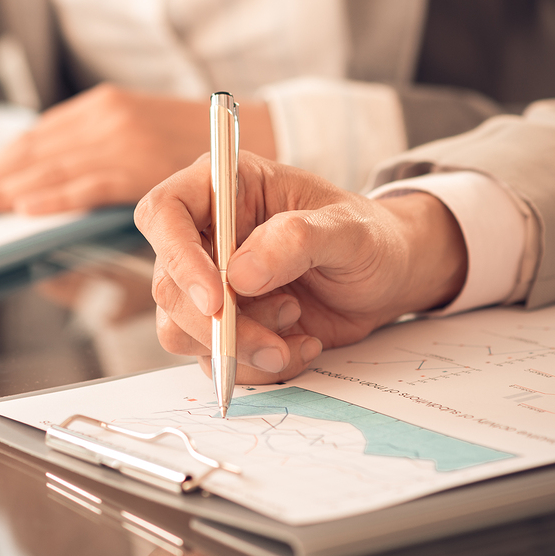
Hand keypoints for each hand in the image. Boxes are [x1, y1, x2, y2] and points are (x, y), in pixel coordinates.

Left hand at [0, 83, 275, 216]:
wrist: (261, 131)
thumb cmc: (198, 150)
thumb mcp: (140, 143)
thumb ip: (99, 163)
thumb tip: (49, 196)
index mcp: (98, 110)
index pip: (32, 140)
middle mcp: (102, 117)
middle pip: (29, 153)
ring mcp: (120, 137)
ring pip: (47, 167)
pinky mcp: (141, 161)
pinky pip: (88, 183)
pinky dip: (54, 196)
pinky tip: (22, 209)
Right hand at [136, 152, 466, 382]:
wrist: (390, 278)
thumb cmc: (369, 238)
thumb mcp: (349, 230)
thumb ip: (297, 240)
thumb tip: (240, 274)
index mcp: (225, 188)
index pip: (164, 213)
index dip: (177, 257)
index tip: (217, 299)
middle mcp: (207, 236)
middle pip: (167, 286)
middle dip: (217, 325)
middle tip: (273, 340)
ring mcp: (211, 285)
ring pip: (181, 330)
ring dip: (239, 348)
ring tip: (296, 328)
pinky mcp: (225, 326)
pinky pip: (213, 359)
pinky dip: (258, 366)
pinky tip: (303, 344)